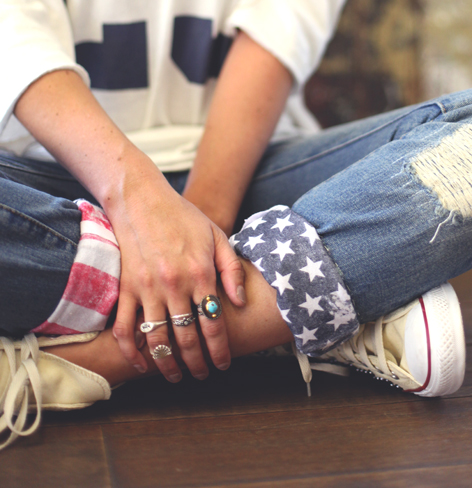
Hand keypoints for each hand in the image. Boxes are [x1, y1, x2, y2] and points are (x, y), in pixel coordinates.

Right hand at [109, 175, 245, 381]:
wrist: (142, 200)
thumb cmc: (183, 217)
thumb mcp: (216, 235)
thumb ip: (231, 269)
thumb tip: (240, 302)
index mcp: (199, 272)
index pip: (213, 323)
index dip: (219, 349)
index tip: (223, 364)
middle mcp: (174, 284)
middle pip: (187, 338)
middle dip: (198, 363)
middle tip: (203, 375)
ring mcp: (147, 288)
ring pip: (158, 339)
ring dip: (168, 365)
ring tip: (177, 376)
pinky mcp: (126, 288)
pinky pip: (126, 328)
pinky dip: (132, 352)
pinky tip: (142, 364)